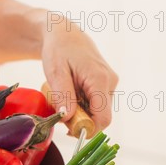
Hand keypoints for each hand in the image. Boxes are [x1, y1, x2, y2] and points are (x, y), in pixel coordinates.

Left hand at [0, 0, 117, 132]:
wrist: (64, 34)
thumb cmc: (58, 50)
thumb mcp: (55, 72)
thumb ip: (63, 96)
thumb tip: (68, 119)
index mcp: (100, 79)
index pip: (103, 117)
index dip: (87, 129)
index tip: (68, 130)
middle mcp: (110, 82)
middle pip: (100, 116)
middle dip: (80, 121)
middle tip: (60, 113)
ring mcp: (110, 83)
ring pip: (98, 111)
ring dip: (80, 113)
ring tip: (63, 98)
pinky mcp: (106, 84)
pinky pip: (96, 104)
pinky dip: (82, 105)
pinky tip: (70, 94)